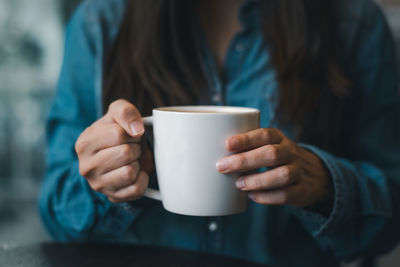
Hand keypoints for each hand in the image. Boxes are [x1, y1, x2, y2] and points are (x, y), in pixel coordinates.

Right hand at [75, 99, 153, 202]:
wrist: (118, 152)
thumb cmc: (117, 132)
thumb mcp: (117, 113)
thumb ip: (125, 111)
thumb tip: (136, 130)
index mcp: (84, 143)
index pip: (118, 134)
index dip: (131, 132)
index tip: (127, 134)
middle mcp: (86, 167)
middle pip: (126, 153)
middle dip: (135, 147)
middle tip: (131, 147)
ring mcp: (98, 185)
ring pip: (130, 172)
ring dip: (138, 163)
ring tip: (131, 159)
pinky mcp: (112, 197)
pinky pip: (136, 189)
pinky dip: (143, 178)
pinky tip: (136, 172)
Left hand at [216, 128, 332, 207]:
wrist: (315, 175)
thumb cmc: (278, 158)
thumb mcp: (269, 146)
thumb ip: (248, 147)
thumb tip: (211, 153)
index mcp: (279, 138)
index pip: (264, 134)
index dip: (246, 138)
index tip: (227, 144)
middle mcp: (291, 152)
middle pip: (271, 154)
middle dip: (245, 160)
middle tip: (222, 167)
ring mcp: (299, 172)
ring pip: (282, 175)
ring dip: (257, 180)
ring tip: (239, 184)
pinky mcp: (302, 191)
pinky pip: (286, 195)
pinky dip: (267, 197)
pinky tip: (252, 196)